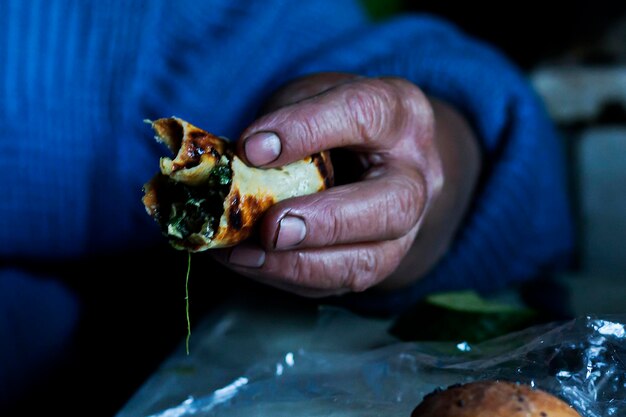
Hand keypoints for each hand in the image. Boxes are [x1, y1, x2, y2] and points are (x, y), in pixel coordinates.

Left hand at [212, 73, 480, 297]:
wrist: (377, 158)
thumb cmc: (334, 121)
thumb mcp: (311, 96)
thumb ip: (285, 120)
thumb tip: (240, 164)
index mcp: (399, 113)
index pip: (364, 115)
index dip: (307, 130)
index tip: (251, 148)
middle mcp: (418, 173)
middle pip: (394, 205)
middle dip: (328, 221)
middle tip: (271, 228)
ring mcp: (408, 226)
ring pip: (371, 260)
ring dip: (300, 264)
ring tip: (244, 255)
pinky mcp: (383, 260)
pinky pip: (342, 282)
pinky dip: (290, 277)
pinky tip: (251, 263)